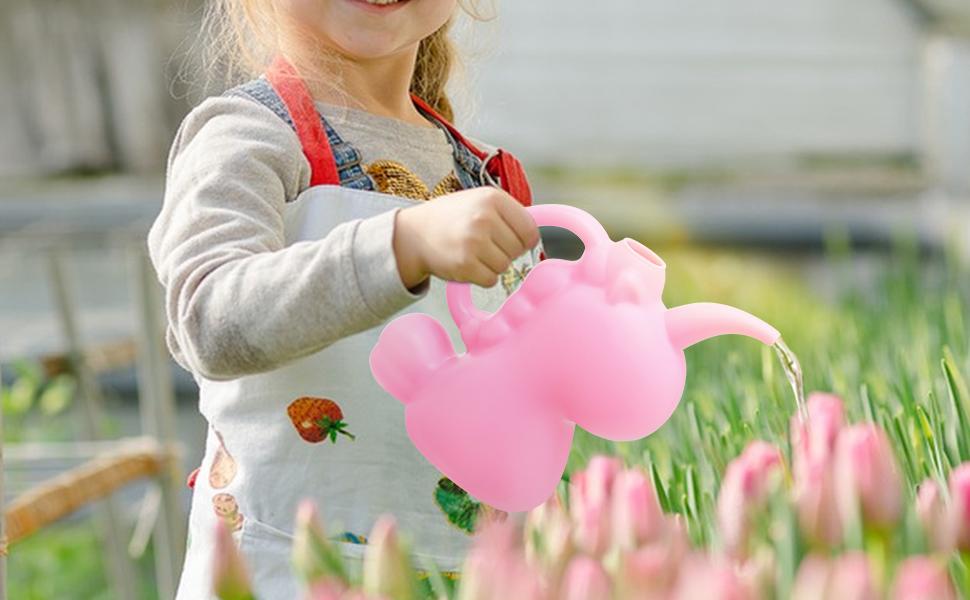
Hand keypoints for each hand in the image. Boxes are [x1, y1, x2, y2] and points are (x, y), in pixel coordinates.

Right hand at [393, 187, 539, 288]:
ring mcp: (474, 242)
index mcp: (493, 198)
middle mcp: (484, 217)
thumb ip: (509, 215)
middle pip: (518, 250)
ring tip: (473, 252)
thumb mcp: (480, 202)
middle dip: (504, 252)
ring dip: (492, 265)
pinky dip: (481, 277)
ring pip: (505, 266)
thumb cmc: (453, 218)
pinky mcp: (464, 264)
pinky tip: (467, 263)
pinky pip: (490, 280)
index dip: (522, 239)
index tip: (508, 239)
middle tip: (483, 245)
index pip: (530, 230)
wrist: (415, 233)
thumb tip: (535, 239)